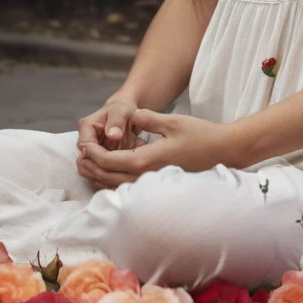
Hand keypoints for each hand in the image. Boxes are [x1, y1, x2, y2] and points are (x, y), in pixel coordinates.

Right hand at [76, 94, 147, 190]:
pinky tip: (120, 181)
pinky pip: (98, 174)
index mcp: (86, 127)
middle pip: (84, 162)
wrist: (126, 115)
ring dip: (103, 177)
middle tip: (119, 175)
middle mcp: (85, 141)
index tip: (116, 161)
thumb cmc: (123, 110)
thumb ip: (116, 121)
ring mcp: (90, 153)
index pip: (85, 146)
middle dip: (100, 170)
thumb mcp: (122, 111)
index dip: (98, 156)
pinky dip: (108, 179)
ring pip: (90, 171)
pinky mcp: (98, 161)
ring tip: (120, 180)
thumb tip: (113, 135)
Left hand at [79, 109, 231, 183]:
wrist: (223, 151)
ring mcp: (154, 183)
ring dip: (100, 177)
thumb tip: (131, 116)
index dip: (93, 154)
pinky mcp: (160, 183)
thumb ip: (147, 118)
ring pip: (118, 186)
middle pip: (108, 178)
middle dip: (91, 168)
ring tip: (88, 166)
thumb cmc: (200, 135)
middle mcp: (147, 176)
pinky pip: (130, 187)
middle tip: (79, 157)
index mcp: (145, 161)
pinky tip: (111, 174)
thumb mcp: (171, 121)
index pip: (109, 162)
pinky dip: (115, 181)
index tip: (83, 144)